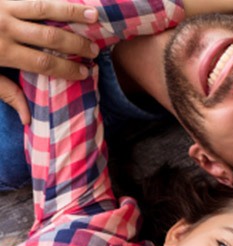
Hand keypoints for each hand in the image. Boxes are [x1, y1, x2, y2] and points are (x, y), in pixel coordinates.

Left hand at [0, 0, 98, 122]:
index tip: (86, 73)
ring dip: (71, 11)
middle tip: (94, 51)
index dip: (68, 69)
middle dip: (76, 44)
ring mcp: (2, 4)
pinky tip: (71, 0)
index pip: (44, 63)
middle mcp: (5, 26)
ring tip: (93, 15)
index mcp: (2, 52)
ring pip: (44, 7)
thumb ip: (5, 92)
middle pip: (51, 36)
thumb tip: (28, 118)